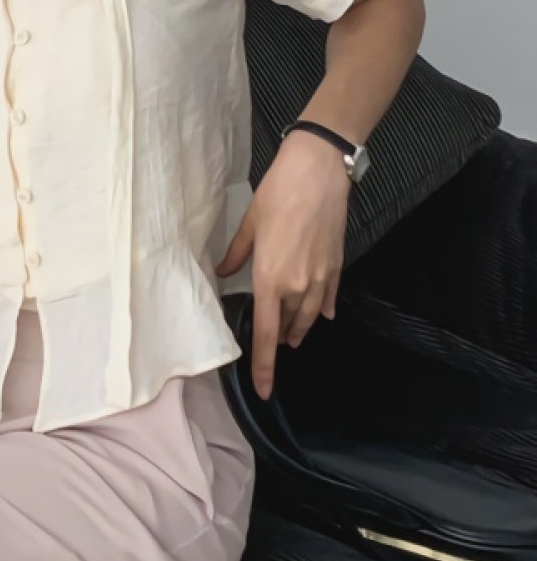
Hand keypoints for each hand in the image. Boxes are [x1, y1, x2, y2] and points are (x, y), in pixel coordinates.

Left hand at [217, 130, 350, 399]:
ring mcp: (321, 277)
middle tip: (272, 351)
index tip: (264, 389)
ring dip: (299, 329)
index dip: (264, 366)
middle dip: (280, 342)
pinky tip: (320, 315)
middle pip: (289, 328)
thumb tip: (224, 272)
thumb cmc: (279, 194)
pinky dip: (321, 309)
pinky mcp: (336, 264)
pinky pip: (328, 298)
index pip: (267, 335)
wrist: (319, 171)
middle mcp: (298, 286)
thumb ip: (236, 255)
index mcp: (270, 280)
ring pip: (310, 317)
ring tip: (292, 337)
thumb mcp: (249, 225)